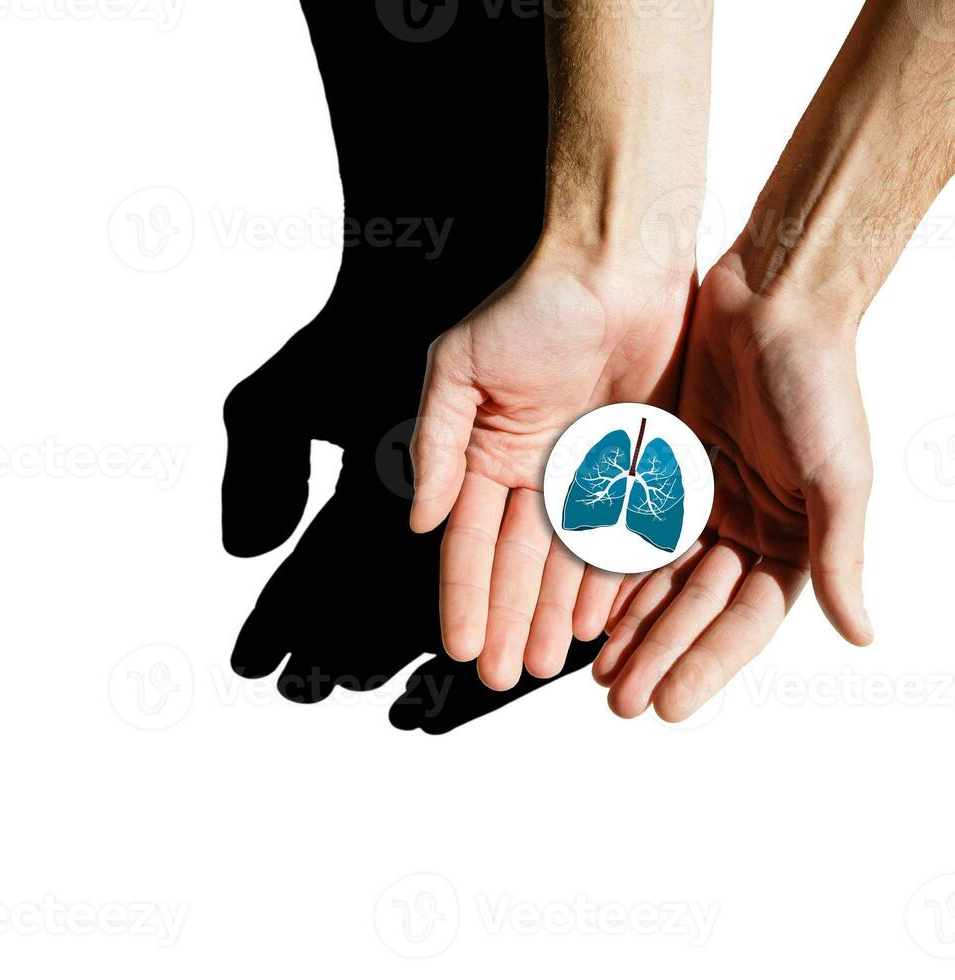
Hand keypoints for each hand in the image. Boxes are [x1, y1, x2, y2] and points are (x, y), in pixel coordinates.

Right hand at [222, 299, 600, 730]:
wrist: (619, 261)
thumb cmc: (531, 303)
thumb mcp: (458, 367)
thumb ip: (435, 445)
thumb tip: (420, 521)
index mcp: (487, 454)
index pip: (468, 542)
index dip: (462, 597)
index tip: (456, 648)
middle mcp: (534, 474)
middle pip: (516, 566)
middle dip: (505, 622)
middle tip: (499, 677)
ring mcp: (589, 475)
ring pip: (568, 564)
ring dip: (553, 616)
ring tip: (544, 665)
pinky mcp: (641, 467)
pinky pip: (624, 538)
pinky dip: (610, 583)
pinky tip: (599, 624)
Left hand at [593, 256, 875, 720]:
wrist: (771, 301)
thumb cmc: (817, 380)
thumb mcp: (838, 473)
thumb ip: (839, 553)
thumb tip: (861, 633)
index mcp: (793, 538)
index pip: (743, 620)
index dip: (706, 664)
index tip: (668, 707)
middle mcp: (745, 527)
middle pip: (692, 609)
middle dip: (657, 655)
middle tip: (617, 701)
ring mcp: (702, 500)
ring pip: (656, 578)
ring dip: (628, 625)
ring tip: (595, 670)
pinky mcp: (664, 469)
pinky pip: (630, 529)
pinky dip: (608, 568)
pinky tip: (581, 605)